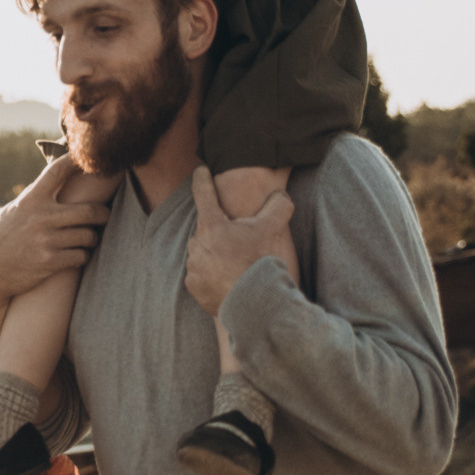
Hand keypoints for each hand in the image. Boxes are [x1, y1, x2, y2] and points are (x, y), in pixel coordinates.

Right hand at [0, 152, 110, 307]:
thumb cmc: (2, 238)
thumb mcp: (13, 212)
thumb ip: (34, 199)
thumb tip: (55, 182)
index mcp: (30, 200)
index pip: (56, 172)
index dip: (75, 162)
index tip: (88, 159)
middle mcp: (40, 218)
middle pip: (88, 211)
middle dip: (102, 213)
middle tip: (104, 214)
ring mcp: (46, 240)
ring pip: (87, 236)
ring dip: (92, 238)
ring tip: (88, 239)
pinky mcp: (50, 262)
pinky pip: (81, 256)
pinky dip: (82, 255)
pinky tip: (77, 255)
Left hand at [183, 166, 294, 314]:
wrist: (254, 304)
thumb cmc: (260, 262)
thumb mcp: (271, 230)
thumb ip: (277, 206)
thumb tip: (280, 194)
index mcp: (211, 226)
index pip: (202, 193)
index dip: (202, 179)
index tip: (200, 170)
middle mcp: (197, 244)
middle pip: (207, 229)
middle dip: (221, 231)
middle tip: (240, 240)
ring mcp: (193, 266)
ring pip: (203, 252)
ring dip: (216, 253)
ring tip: (237, 263)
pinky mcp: (193, 286)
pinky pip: (200, 274)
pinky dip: (212, 274)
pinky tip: (229, 278)